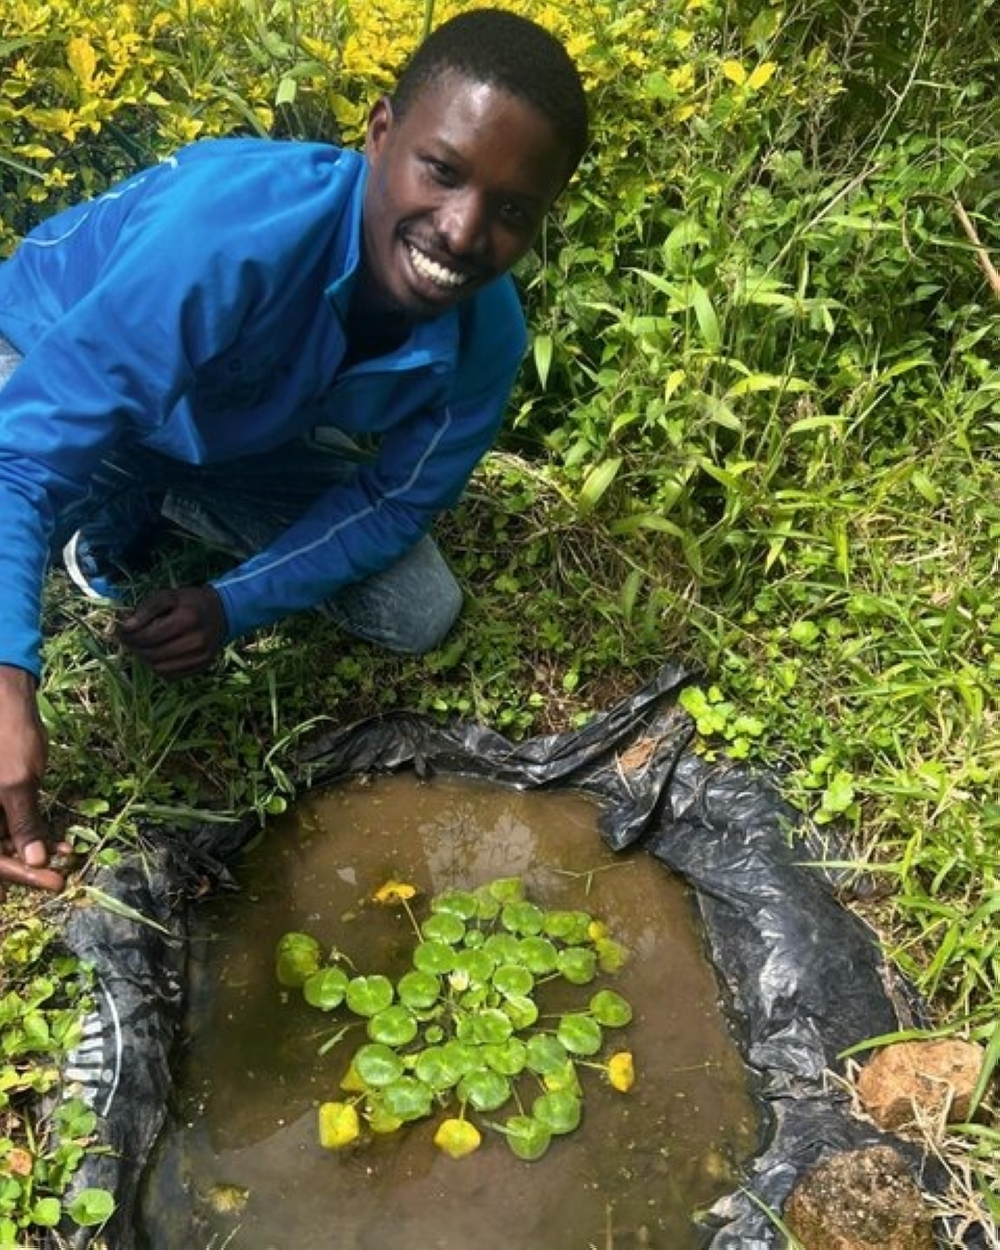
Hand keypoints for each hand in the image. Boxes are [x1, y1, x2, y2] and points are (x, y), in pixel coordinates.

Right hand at [0, 665, 66, 896]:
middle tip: (61, 876)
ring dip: (33, 849)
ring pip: (4, 838)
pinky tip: (59, 841)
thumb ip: (23, 824)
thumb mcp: (17, 783)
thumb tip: (35, 861)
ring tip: (66, 856)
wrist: (3, 698)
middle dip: (28, 864)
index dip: (21, 873)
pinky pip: (9, 822)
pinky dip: (31, 831)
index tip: (53, 883)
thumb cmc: (6, 738)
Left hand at [116, 585, 227, 676]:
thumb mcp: (169, 596)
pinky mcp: (202, 666)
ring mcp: (200, 656)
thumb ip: (146, 609)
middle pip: (152, 654)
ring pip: (160, 668)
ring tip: (143, 647)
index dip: (129, 636)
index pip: (148, 636)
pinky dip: (159, 667)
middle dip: (135, 648)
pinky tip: (158, 655)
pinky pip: (172, 675)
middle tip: (129, 640)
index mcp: (187, 619)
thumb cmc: (191, 602)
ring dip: (145, 659)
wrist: (222, 613)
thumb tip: (126, 628)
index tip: (121, 631)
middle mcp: (196, 641)